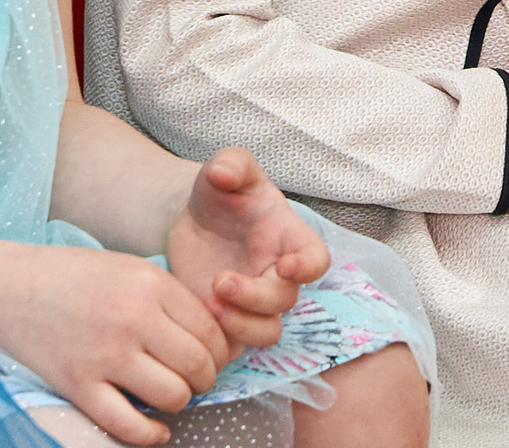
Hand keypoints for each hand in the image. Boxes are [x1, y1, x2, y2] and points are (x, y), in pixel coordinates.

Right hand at [0, 242, 225, 444]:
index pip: (209, 329)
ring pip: (172, 395)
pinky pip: (128, 424)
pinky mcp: (78, 385)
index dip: (220, 351)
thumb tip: (214, 338)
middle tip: (196, 380)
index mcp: (150, 284)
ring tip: (171, 396)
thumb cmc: (72, 276)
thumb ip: (170, 299)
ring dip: (180, 402)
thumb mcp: (129, 270)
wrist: (7, 289)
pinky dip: (150, 435)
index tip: (214, 358)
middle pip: (197, 364)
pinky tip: (157, 431)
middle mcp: (133, 318)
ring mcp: (104, 354)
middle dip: (205, 379)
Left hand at [163, 147, 328, 352]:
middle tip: (220, 282)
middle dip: (255, 297)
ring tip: (208, 305)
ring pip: (266, 332)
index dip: (308, 268)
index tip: (286, 266)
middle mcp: (278, 277)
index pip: (316, 260)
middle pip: (285, 301)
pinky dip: (219, 339)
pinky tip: (194, 316)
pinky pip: (234, 345)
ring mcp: (254, 305)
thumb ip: (231, 163)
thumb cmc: (221, 195)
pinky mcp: (229, 323)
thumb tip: (223, 172)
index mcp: (289, 240)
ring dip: (242, 325)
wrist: (191, 223)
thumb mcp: (226, 169)